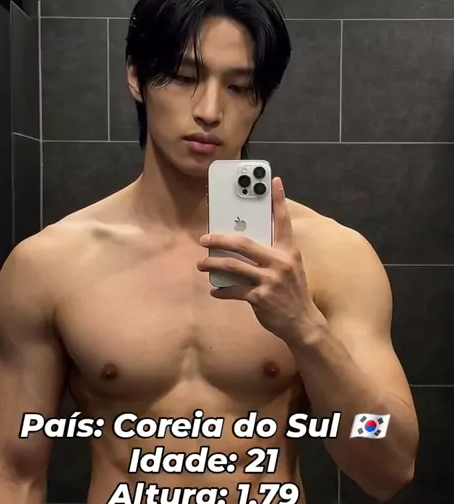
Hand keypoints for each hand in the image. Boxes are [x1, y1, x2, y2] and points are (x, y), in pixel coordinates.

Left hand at [197, 177, 323, 344]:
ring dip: (213, 264)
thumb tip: (243, 246)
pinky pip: (233, 290)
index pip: (283, 222)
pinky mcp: (260, 298)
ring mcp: (270, 280)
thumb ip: (273, 255)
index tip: (273, 180)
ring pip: (233, 266)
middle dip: (220, 239)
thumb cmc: (292, 293)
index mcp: (289, 252)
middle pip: (244, 243)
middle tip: (204, 239)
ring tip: (201, 265)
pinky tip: (214, 290)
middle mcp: (280, 262)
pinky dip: (221, 290)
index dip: (279, 200)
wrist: (302, 323)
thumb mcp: (290, 269)